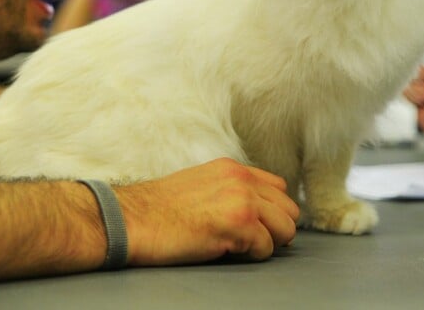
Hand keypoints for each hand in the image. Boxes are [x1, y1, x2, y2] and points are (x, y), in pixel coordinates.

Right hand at [115, 158, 298, 266]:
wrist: (134, 218)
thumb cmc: (159, 209)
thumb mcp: (200, 184)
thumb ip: (228, 189)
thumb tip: (254, 210)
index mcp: (231, 168)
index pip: (278, 186)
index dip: (273, 210)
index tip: (261, 225)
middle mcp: (240, 179)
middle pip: (288, 208)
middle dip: (276, 228)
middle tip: (253, 241)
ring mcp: (241, 199)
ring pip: (286, 228)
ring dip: (268, 243)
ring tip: (241, 247)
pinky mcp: (238, 224)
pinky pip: (267, 248)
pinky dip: (253, 256)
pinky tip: (229, 251)